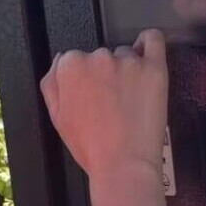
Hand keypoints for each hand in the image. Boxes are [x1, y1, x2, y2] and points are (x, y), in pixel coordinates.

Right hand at [40, 29, 168, 183]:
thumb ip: (52, 84)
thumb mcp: (57, 117)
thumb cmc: (91, 146)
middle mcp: (97, 57)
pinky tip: (145, 52)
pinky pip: (153, 40)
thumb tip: (59, 61)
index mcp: (70, 67)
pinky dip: (149, 42)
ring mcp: (128, 61)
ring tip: (130, 98)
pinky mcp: (154, 67)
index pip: (75, 59)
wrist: (123, 165)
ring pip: (125, 54)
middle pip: (100, 55)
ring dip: (127, 69)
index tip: (91, 94)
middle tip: (111, 101)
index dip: (83, 79)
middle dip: (104, 74)